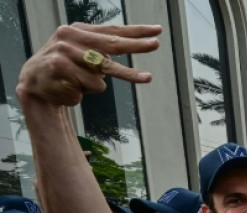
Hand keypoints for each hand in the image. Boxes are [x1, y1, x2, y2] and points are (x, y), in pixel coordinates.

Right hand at [16, 24, 161, 106]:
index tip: (156, 30)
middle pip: (111, 43)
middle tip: (156, 44)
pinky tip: (71, 88)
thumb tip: (138, 43)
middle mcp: (71, 37)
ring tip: (132, 80)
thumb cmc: (66, 69)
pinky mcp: (60, 68)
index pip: (112, 30)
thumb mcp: (84, 55)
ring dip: (112, 80)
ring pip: (104, 70)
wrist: (34, 83)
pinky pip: (91, 85)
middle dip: (136, 45)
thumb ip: (105, 49)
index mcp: (79, 31)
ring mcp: (64, 52)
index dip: (135, 31)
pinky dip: (86, 91)